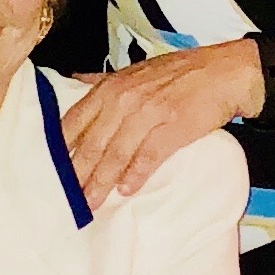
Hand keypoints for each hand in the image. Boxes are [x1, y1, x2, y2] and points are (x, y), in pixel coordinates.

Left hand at [63, 38, 263, 207]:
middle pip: (92, 143)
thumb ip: (103, 82)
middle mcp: (124, 99)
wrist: (224, 72)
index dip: (60, 151)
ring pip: (116, 153)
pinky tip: (127, 190)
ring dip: (101, 182)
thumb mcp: (134, 72)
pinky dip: (136, 174)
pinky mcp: (172, 127)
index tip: (50, 174)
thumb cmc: (179, 74)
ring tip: (91, 202)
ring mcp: (148, 112)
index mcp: (110, 88)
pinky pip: (148, 155)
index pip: (74, 122)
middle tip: (66, 199)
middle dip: (77, 175)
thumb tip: (74, 80)